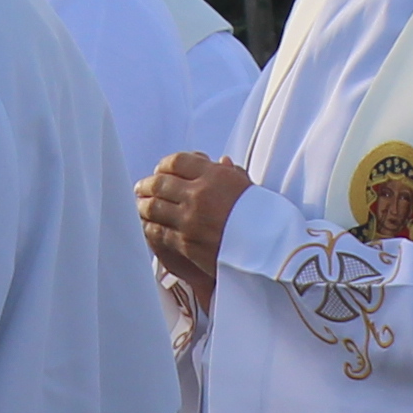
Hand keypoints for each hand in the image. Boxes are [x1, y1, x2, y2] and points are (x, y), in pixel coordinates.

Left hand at [136, 152, 251, 299]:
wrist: (271, 250)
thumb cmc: (264, 218)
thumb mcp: (250, 188)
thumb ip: (231, 174)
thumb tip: (221, 161)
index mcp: (215, 176)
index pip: (177, 162)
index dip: (164, 165)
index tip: (160, 170)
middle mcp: (199, 194)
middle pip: (160, 183)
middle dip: (147, 185)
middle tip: (141, 188)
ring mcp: (190, 219)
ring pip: (153, 207)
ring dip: (143, 206)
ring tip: (140, 205)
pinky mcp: (186, 242)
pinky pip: (158, 231)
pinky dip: (149, 227)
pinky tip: (147, 225)